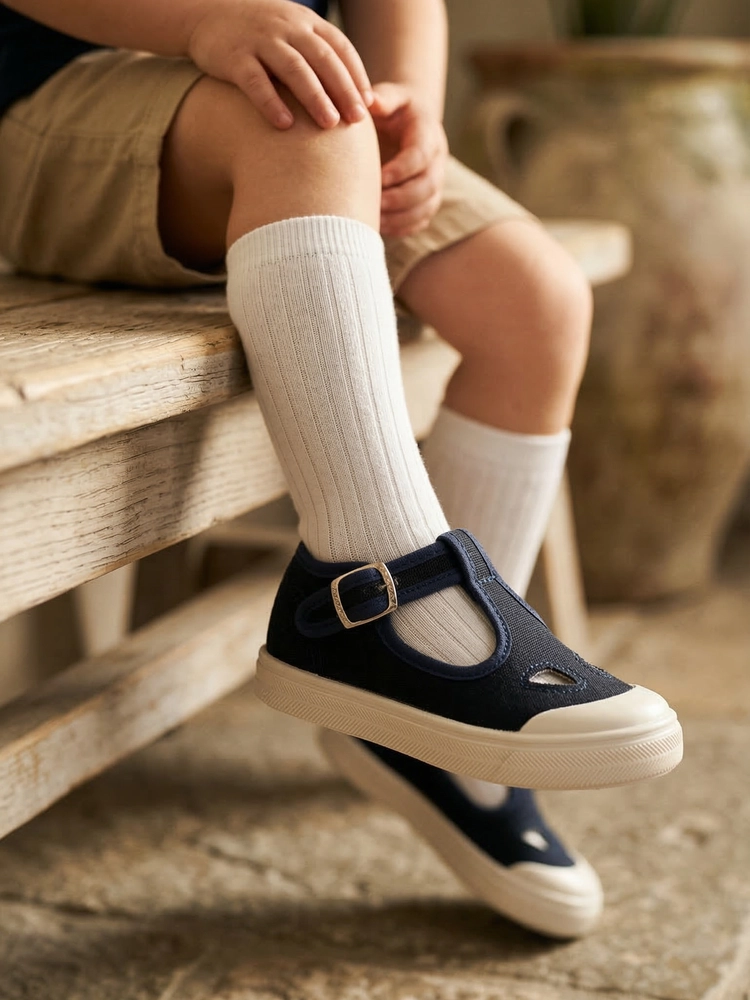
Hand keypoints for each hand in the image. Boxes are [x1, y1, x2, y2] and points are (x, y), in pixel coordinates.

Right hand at [187, 0, 372, 129]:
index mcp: (305, 23)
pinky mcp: (234, 57)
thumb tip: (355, 98)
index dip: (356, 75)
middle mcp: (286, 27)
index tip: (368, 105)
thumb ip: (319, 58)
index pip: (339, 47)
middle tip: (357, 120)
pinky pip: (255, 81)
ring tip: (329, 124)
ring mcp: (259, 40)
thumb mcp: (292, 35)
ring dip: (314, 97)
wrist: (207, 14)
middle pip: (322, 58)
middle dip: (342, 89)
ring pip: (293, 68)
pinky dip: (271, 102)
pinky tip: (284, 125)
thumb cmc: (261, 37)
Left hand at [369, 83, 447, 237]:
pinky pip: (420, 220)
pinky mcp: (427, 200)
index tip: (378, 178)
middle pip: (427, 187)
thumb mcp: (390, 95)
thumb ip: (382, 97)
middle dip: (401, 198)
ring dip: (401, 217)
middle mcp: (437, 161)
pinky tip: (379, 227)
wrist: (408, 122)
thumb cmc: (393, 109)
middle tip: (375, 203)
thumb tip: (368, 101)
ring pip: (426, 208)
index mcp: (428, 133)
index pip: (420, 156)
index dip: (401, 170)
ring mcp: (435, 183)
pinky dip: (401, 228)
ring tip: (374, 220)